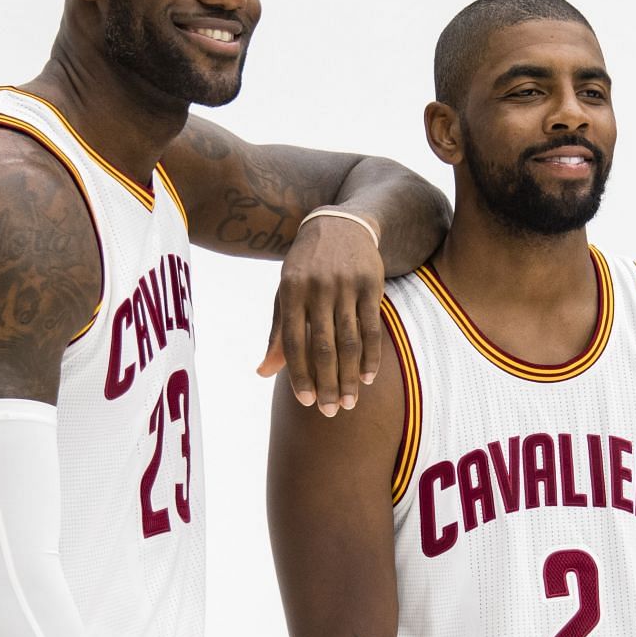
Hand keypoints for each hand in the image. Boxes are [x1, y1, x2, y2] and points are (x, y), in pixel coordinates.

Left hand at [257, 210, 383, 416]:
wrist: (340, 225)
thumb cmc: (306, 267)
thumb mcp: (286, 292)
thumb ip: (277, 333)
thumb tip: (263, 373)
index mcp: (290, 291)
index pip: (293, 342)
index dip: (299, 374)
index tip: (305, 402)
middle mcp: (317, 289)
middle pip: (323, 347)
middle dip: (326, 383)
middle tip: (329, 412)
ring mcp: (346, 286)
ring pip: (349, 341)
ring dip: (349, 377)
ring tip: (348, 402)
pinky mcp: (370, 285)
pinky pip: (372, 328)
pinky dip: (370, 356)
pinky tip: (367, 378)